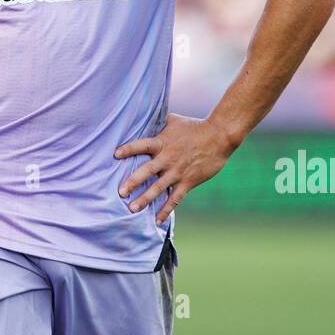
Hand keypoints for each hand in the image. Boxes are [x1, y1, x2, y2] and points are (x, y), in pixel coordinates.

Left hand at [114, 113, 237, 223]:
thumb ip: (158, 122)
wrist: (218, 137)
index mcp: (162, 142)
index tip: (115, 154)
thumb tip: (144, 113)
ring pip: (158, 188)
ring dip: (145, 199)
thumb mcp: (174, 120)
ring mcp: (177, 172)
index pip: (142, 145)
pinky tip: (157, 220)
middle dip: (133, 182)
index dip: (129, 149)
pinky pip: (175, 199)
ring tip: (132, 209)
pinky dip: (165, 210)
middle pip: (147, 171)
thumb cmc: (194, 126)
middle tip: (120, 192)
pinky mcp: (187, 182)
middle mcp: (167, 159)